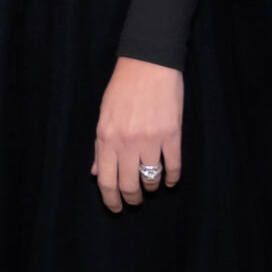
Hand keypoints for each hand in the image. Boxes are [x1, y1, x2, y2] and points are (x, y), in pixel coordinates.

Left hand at [92, 58, 183, 213]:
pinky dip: (172, 178)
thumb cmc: (123, 87)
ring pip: (151, 178)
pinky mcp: (172, 134)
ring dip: (151, 187)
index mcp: (106, 137)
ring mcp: (150, 139)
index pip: (106, 180)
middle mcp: (126, 142)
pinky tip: (170, 181)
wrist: (148, 63)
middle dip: (132, 198)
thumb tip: (97, 173)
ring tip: (152, 186)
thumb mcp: (104, 115)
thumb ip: (100, 146)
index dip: (111, 200)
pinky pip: (173, 166)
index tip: (116, 208)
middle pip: (128, 184)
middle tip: (135, 201)